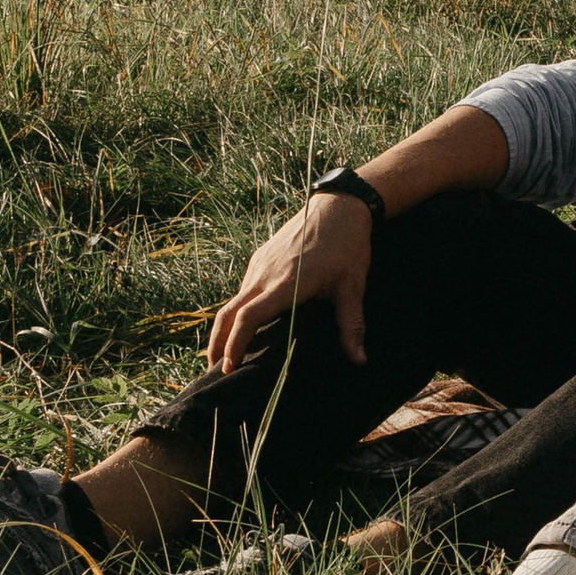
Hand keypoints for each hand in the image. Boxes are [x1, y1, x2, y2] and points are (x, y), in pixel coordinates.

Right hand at [207, 192, 373, 371]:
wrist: (339, 204)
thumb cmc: (348, 245)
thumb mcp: (352, 287)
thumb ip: (351, 325)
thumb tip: (359, 360)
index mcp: (285, 283)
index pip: (248, 317)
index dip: (234, 344)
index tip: (229, 367)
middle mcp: (265, 273)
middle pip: (229, 312)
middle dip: (217, 343)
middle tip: (216, 370)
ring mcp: (260, 263)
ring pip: (234, 299)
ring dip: (226, 327)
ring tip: (227, 353)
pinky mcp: (261, 256)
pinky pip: (243, 287)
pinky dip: (237, 309)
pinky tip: (244, 323)